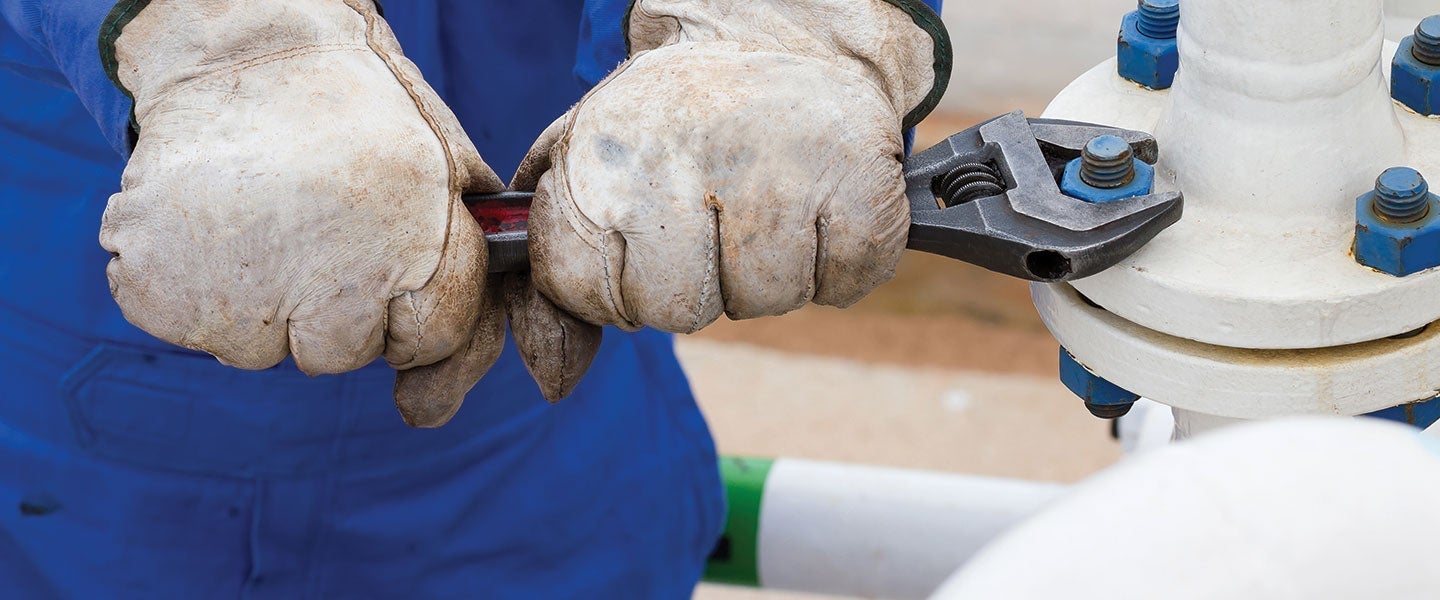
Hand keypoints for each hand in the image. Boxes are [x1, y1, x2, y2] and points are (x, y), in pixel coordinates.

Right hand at [99, 0, 595, 424]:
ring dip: (260, 304)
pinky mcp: (164, 294)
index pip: (429, 341)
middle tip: (312, 232)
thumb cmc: (354, 108)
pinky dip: (196, 291)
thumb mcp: (442, 164)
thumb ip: (467, 262)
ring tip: (259, 221)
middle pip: (342, 355)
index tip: (383, 266)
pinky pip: (193, 327)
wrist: (241, 48)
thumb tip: (452, 381)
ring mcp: (243, 297)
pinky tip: (212, 228)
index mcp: (413, 250)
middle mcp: (333, 285)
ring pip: (262, 350)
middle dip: (332, 310)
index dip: (410, 308)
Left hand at [522, 0, 949, 332]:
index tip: (636, 240)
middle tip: (710, 220)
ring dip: (767, 274)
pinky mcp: (860, 186)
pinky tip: (816, 209)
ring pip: (765, 303)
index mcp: (605, 160)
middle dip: (694, 284)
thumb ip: (557, 277)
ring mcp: (779, 175)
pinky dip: (834, 264)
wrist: (778, 37)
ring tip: (764, 204)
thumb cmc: (669, 125)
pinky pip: (840, 285)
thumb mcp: (585, 170)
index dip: (611, 283)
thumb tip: (556, 380)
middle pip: (678, 311)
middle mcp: (685, 163)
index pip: (584, 291)